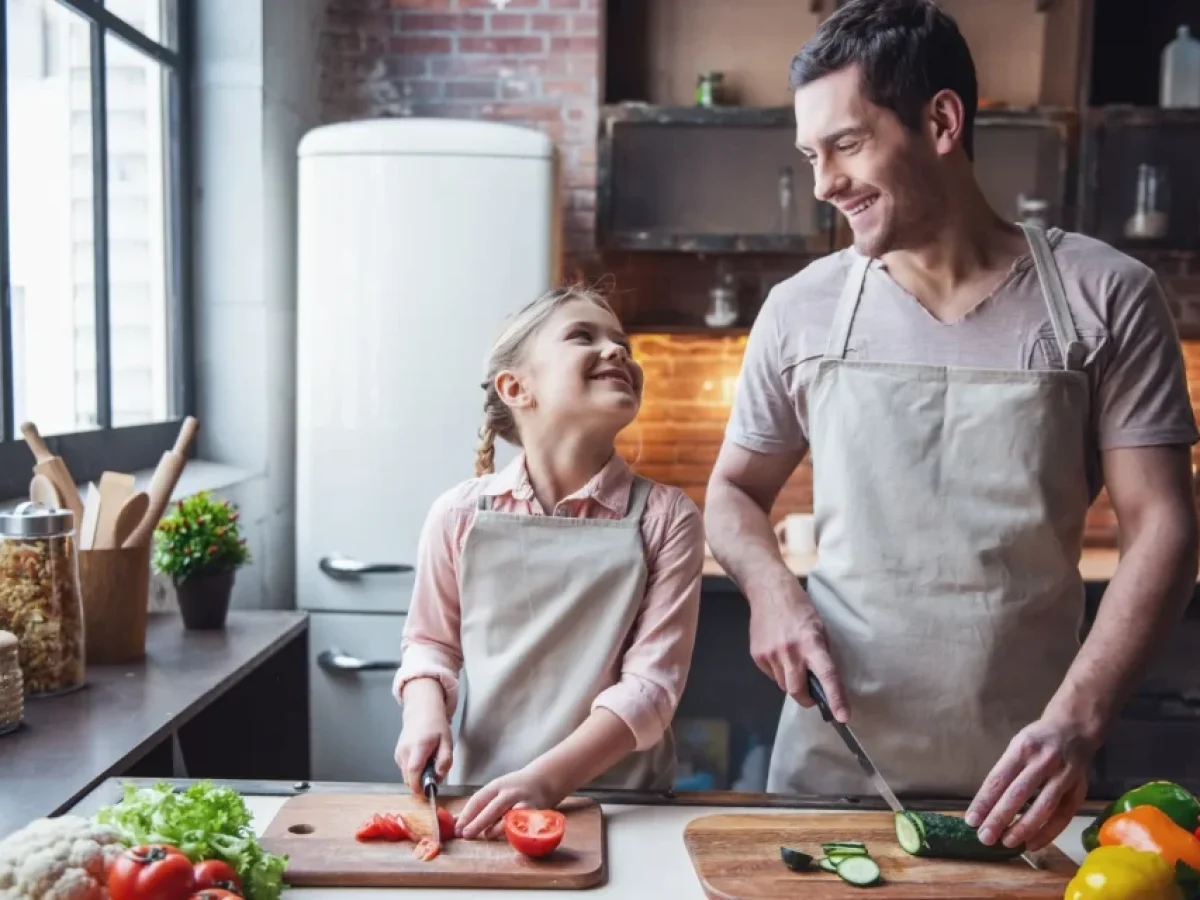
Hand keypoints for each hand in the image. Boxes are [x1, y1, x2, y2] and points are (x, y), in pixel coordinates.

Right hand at [394, 708, 452, 796]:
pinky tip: (421, 760)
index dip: (418, 786)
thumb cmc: (436, 726)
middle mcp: (405, 750)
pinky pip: (404, 769)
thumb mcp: (447, 742)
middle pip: (408, 777)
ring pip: (406, 775)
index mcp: (419, 746)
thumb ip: (445, 761)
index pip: (414, 771)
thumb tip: (438, 777)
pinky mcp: (397, 754)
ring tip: (429, 764)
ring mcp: (399, 752)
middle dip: (420, 783)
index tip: (427, 793)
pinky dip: (413, 770)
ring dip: (417, 777)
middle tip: (433, 776)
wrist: (421, 711)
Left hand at [455, 768, 559, 839]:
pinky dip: (511, 832)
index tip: (456, 828)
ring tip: (487, 834)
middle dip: (477, 823)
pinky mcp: (533, 813)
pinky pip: (520, 826)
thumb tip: (455, 821)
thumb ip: (479, 806)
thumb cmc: (514, 788)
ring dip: (494, 830)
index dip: (466, 815)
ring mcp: (522, 803)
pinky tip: (506, 834)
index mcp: (496, 786)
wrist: (543, 780)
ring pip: (506, 819)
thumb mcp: (496, 790)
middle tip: (465, 835)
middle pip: (491, 809)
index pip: (478, 800)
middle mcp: (509, 793)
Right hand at [749, 593, 849, 721]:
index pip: (826, 676)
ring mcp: (771, 654)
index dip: (835, 699)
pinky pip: (771, 675)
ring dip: (791, 681)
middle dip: (806, 698)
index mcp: (811, 643)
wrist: (768, 590)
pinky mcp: (757, 656)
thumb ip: (822, 654)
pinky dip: (778, 671)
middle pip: (797, 692)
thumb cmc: (799, 607)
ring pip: (783, 685)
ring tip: (792, 659)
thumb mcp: (820, 627)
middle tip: (812, 694)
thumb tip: (823, 680)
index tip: (843, 717)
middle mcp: (790, 651)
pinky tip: (779, 653)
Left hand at [965, 716, 1095, 851]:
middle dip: (1000, 818)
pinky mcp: (1079, 790)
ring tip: (1007, 843)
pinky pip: (1063, 816)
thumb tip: (985, 806)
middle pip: (1019, 794)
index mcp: (1022, 748)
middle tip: (985, 837)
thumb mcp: (1016, 746)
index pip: (998, 778)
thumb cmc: (1037, 741)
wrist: (1074, 729)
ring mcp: (1064, 776)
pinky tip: (1032, 844)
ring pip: (1043, 807)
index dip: (984, 801)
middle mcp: (1043, 761)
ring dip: (1024, 828)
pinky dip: (1047, 833)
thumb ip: (1005, 772)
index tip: (971, 820)